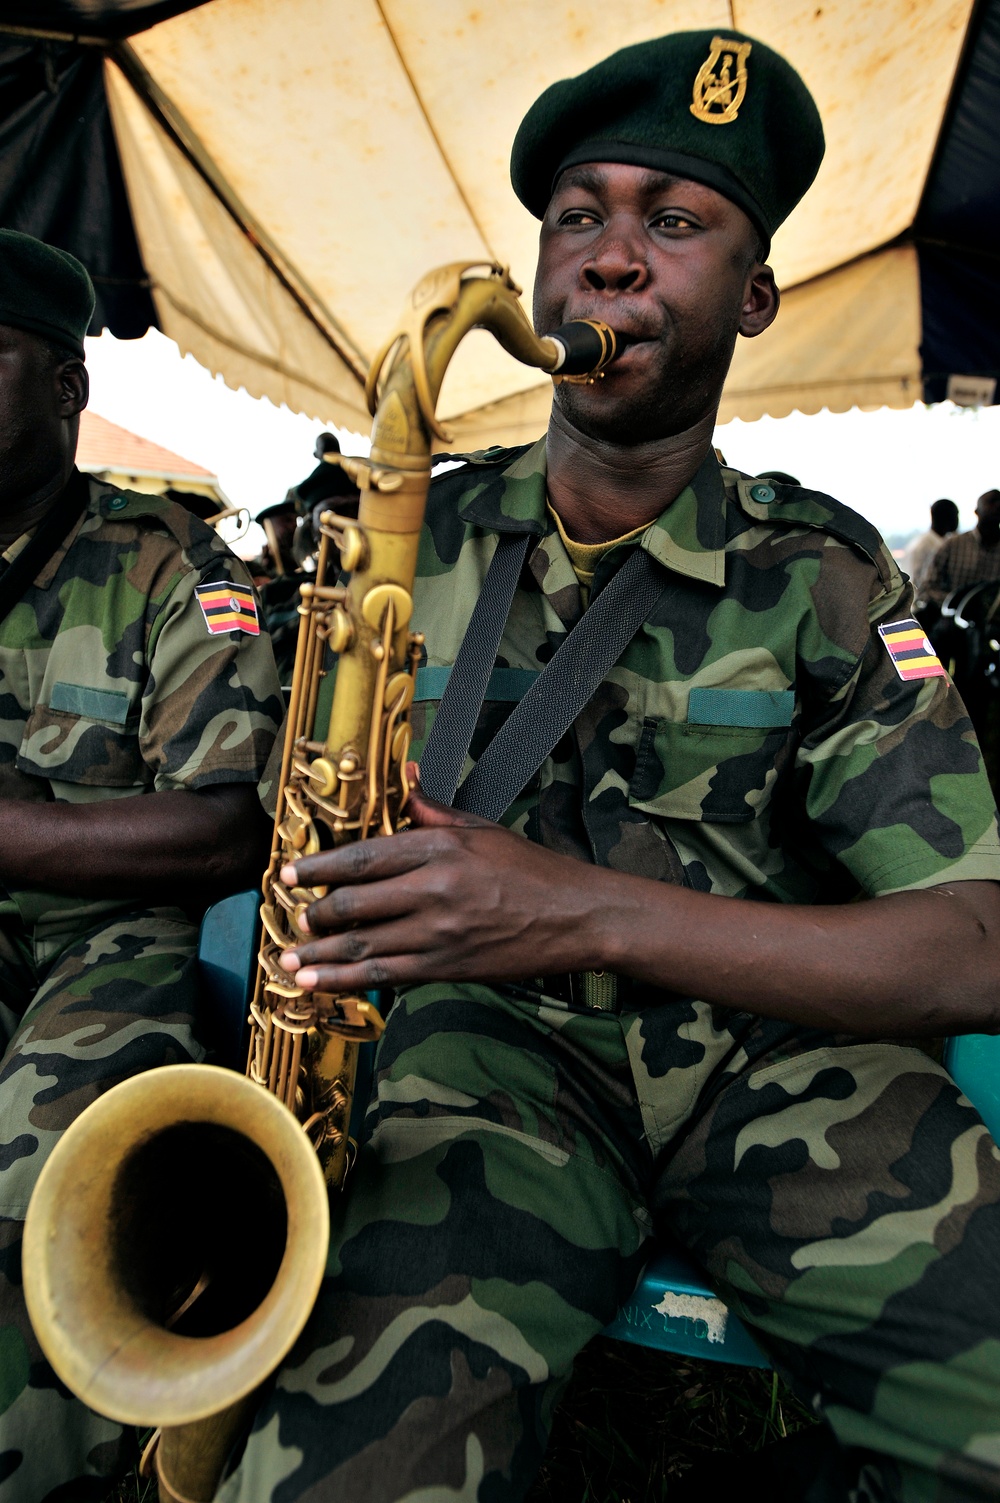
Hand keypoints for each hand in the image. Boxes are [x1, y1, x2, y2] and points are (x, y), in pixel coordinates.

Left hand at [278, 768, 613, 992]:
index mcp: (439, 847)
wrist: (577, 917)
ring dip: (319, 955)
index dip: (318, 867)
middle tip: (292, 916)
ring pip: (362, 945)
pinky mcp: (446, 967)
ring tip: (289, 959)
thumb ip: (434, 810)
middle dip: (315, 913)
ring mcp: (438, 932)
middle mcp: (433, 889)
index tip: (287, 872)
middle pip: (354, 903)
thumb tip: (405, 778)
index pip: (363, 857)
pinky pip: (385, 975)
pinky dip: (346, 981)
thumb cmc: (532, 870)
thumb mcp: (483, 829)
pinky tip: (318, 985)